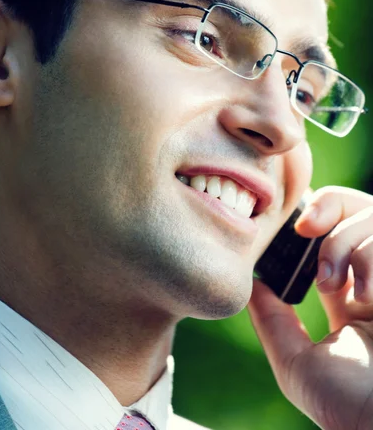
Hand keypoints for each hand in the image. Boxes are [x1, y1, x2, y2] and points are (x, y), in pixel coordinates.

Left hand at [248, 186, 372, 429]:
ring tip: (331, 282)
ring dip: (344, 241)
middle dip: (330, 206)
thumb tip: (250, 282)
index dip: (316, 217)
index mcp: (351, 298)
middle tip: (306, 227)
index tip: (295, 222)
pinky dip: (371, 257)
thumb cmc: (346, 405)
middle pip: (359, 209)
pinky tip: (368, 294)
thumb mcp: (296, 363)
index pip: (333, 237)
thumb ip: (272, 321)